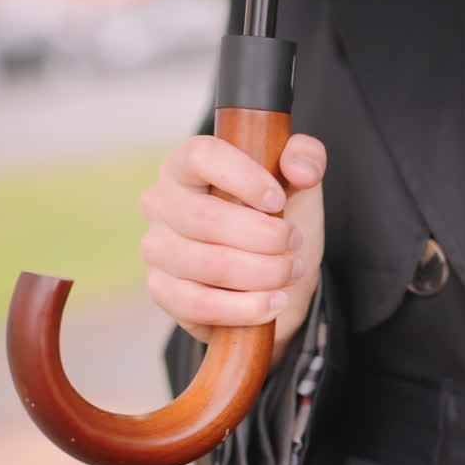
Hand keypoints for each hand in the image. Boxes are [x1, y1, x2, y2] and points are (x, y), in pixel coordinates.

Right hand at [140, 133, 325, 363]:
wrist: (268, 277)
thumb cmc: (273, 220)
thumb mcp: (297, 184)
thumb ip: (307, 158)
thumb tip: (301, 171)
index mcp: (187, 165)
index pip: (202, 156)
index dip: (244, 178)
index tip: (278, 200)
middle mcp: (162, 203)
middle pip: (207, 218)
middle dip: (265, 237)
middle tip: (294, 245)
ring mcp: (157, 248)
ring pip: (209, 264)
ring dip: (263, 273)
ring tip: (290, 273)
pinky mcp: (162, 290)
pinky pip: (200, 304)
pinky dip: (246, 308)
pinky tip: (273, 302)